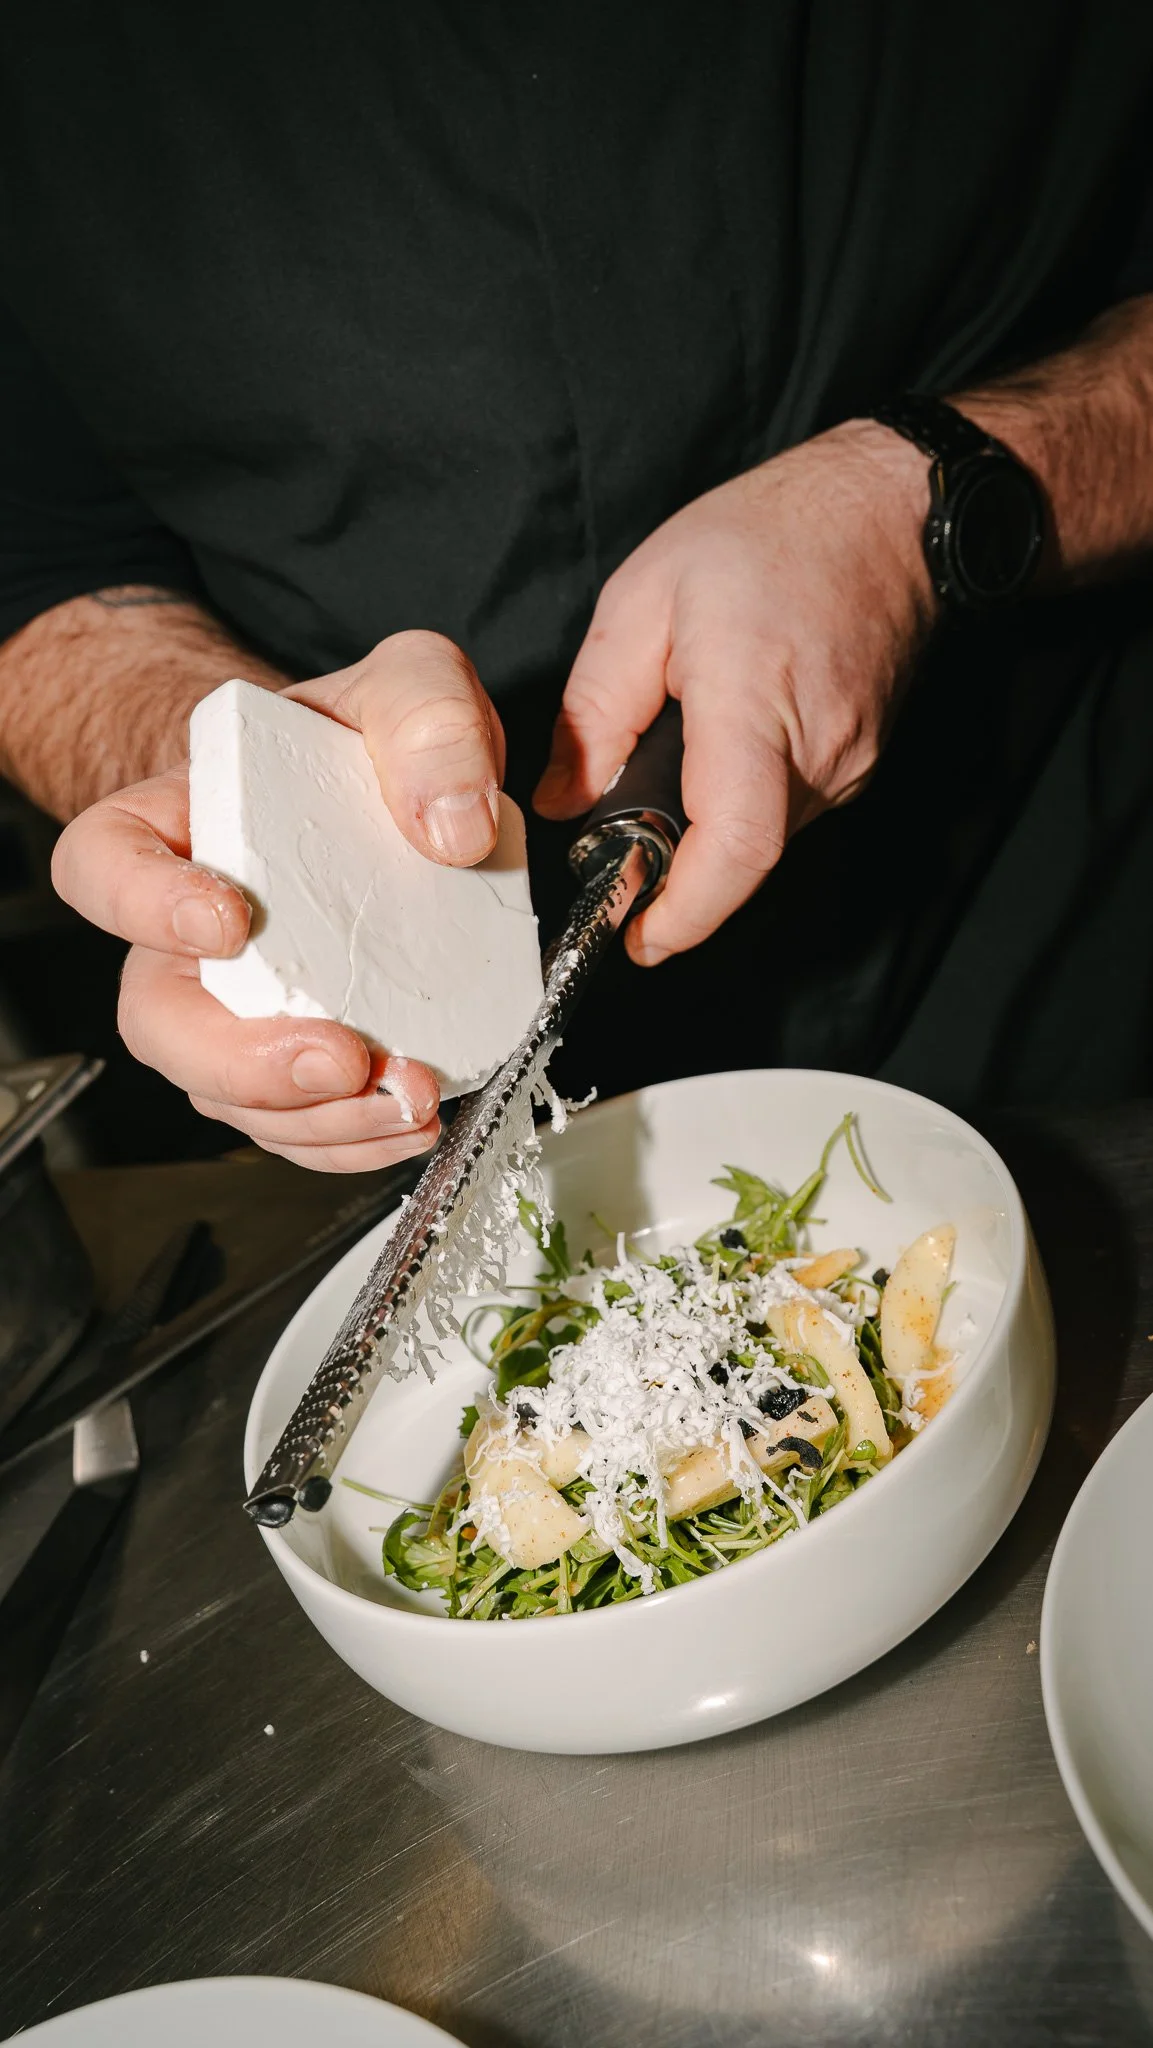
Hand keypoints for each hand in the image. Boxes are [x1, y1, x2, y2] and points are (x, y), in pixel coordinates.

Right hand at [52, 632, 505, 1170]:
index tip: (227, 919)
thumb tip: (451, 826)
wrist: (396, 787)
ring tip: (401, 1100)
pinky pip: (295, 1120)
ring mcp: (240, 1000)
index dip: (144, 904)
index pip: (104, 863)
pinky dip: (349, 1138)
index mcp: (181, 821)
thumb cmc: (365, 738)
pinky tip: (410, 1119)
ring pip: (226, 1089)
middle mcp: (188, 926)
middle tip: (335, 1058)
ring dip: (312, 1118)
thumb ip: (428, 719)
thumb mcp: (409, 685)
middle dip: (242, 1060)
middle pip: (157, 1018)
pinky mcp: (300, 1048)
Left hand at [534, 421, 933, 962]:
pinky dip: (742, 801)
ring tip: (675, 765)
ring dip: (708, 828)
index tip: (638, 938)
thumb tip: (564, 798)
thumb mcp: (645, 597)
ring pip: (762, 839)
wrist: (891, 511)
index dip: (685, 911)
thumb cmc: (775, 535)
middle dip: (674, 868)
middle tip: (620, 846)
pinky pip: (787, 811)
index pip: (734, 844)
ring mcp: (850, 764)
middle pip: (739, 856)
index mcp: (756, 700)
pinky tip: (724, 745)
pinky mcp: (859, 766)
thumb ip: (595, 708)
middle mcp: (819, 748)